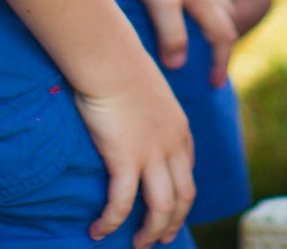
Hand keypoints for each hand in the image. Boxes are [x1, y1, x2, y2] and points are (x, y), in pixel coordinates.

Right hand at [73, 57, 195, 245]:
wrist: (111, 57)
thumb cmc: (120, 65)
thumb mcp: (145, 89)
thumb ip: (145, 109)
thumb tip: (129, 114)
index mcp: (179, 128)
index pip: (188, 171)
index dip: (181, 195)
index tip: (170, 209)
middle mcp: (173, 144)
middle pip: (183, 196)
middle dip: (172, 222)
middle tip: (160, 239)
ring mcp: (152, 153)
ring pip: (160, 206)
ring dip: (150, 231)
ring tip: (138, 246)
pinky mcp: (126, 158)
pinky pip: (121, 203)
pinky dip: (111, 222)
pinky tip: (98, 231)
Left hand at [113, 0, 237, 86]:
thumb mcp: (158, 1)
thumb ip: (171, 32)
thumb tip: (179, 64)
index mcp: (205, 0)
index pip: (223, 37)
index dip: (220, 63)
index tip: (215, 85)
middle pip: (226, 24)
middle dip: (223, 49)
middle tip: (213, 71)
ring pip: (218, 8)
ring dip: (217, 29)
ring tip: (206, 44)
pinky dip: (205, 14)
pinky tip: (188, 15)